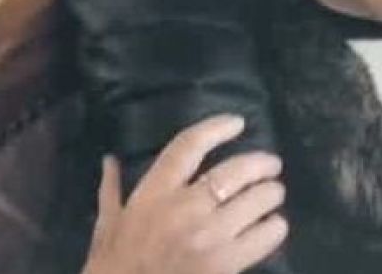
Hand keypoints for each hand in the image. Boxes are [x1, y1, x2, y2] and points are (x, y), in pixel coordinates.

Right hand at [82, 114, 287, 273]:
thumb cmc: (113, 264)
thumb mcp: (107, 223)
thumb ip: (111, 189)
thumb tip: (110, 160)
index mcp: (153, 193)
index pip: (188, 146)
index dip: (216, 128)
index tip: (238, 122)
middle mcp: (184, 207)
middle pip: (236, 170)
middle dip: (261, 164)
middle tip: (271, 166)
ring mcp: (208, 235)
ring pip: (258, 199)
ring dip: (271, 194)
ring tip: (273, 195)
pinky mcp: (225, 263)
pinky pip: (265, 235)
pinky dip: (274, 227)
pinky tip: (272, 226)